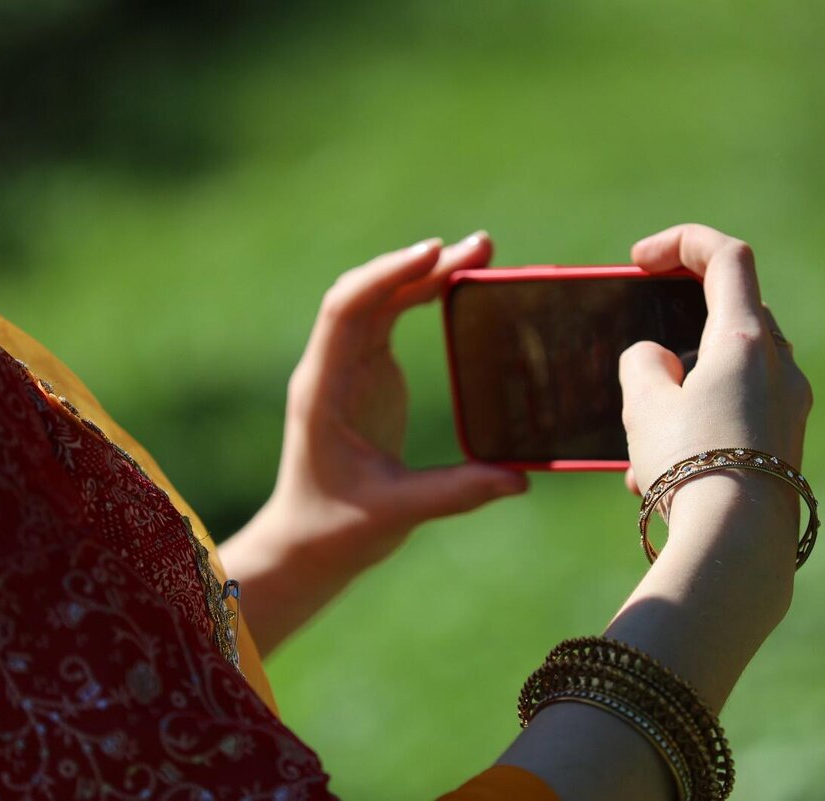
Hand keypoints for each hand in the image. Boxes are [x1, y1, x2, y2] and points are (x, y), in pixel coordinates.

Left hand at [222, 233, 526, 654]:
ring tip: (481, 256)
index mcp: (324, 389)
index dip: (387, 274)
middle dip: (420, 264)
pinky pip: (390, 318)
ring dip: (425, 274)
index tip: (434, 253)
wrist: (306, 544)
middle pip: (369, 293)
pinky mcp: (367, 375)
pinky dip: (423, 296)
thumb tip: (519, 478)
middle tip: (481, 247)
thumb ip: (456, 492)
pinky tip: (459, 286)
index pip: (347, 309)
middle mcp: (332, 368)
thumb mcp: (397, 513)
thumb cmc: (336, 529)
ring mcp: (348, 368)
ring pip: (381, 300)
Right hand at [500, 227, 814, 797]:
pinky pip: (739, 415)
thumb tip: (656, 359)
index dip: (681, 242)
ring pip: (729, 374)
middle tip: (638, 361)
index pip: (726, 256)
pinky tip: (657, 479)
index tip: (639, 261)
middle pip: (732, 314)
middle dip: (677, 331)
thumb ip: (642, 364)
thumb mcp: (644, 406)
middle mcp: (780, 367)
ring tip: (637, 448)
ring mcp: (790, 408)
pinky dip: (698, 426)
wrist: (738, 552)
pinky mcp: (787, 448)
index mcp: (746, 340)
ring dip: (681, 393)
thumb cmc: (690, 468)